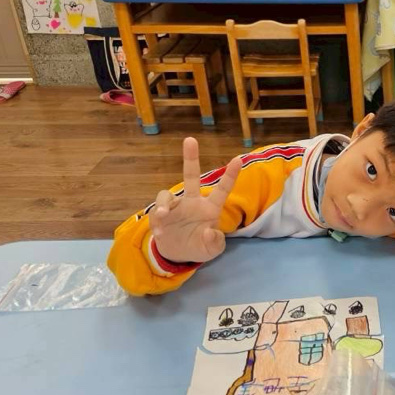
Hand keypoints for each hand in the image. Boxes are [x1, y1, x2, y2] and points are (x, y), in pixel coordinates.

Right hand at [150, 137, 241, 263]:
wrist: (178, 255)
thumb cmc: (200, 246)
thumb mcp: (212, 250)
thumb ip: (215, 242)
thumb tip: (209, 232)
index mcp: (210, 208)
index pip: (222, 189)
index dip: (230, 175)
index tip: (238, 159)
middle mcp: (192, 202)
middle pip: (191, 176)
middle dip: (190, 157)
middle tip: (190, 139)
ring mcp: (175, 207)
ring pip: (166, 195)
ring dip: (163, 205)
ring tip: (162, 216)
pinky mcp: (160, 214)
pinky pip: (156, 213)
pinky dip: (156, 222)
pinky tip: (160, 233)